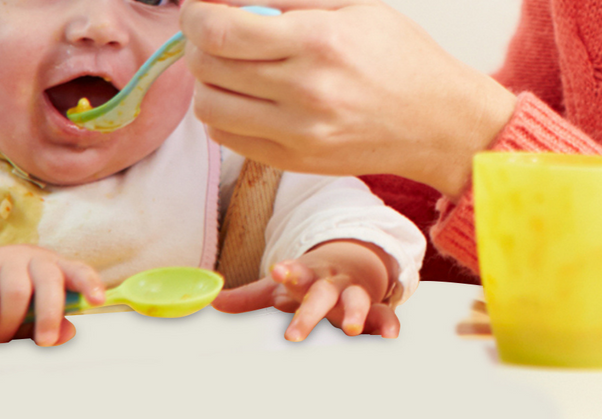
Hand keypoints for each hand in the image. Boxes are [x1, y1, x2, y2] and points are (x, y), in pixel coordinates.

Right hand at [0, 245, 105, 345]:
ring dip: (9, 324)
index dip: (89, 284)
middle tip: (44, 341)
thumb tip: (68, 333)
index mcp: (56, 268)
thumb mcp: (35, 314)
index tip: (97, 300)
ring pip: (16, 292)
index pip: (78, 271)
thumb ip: (53, 324)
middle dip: (49, 315)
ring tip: (0, 338)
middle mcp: (34, 259)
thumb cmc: (13, 299)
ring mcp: (5, 260)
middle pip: (48, 281)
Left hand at [180, 0, 515, 195]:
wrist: (440, 120)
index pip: (219, 29)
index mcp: (319, 40)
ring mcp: (299, 133)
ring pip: (209, 106)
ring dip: (207, 80)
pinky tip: (248, 95)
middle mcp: (306, 91)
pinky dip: (223, 112)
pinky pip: (226, 138)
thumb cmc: (400, 53)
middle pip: (206, 66)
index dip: (194, 13)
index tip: (199, 6)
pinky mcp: (295, 161)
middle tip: (216, 30)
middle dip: (197, 41)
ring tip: (233, 65)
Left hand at [210, 240, 399, 340]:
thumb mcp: (281, 287)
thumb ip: (248, 298)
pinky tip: (390, 336)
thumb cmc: (309, 282)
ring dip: (356, 312)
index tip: (278, 270)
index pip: (295, 273)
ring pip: (358, 300)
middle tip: (293, 335)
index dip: (288, 272)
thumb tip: (211, 302)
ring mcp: (354, 294)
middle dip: (309, 313)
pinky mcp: (374, 308)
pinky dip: (388, 324)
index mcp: (307, 277)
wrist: (353, 265)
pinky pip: (384, 314)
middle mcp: (331, 284)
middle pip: (321, 295)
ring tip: (352, 329)